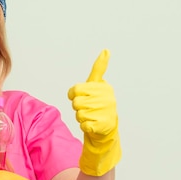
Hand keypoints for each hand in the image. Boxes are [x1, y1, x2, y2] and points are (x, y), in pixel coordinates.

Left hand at [67, 49, 121, 175]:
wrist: (107, 129)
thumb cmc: (98, 105)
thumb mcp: (97, 85)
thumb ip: (99, 69)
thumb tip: (106, 50)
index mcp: (103, 88)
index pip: (76, 89)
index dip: (74, 94)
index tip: (79, 95)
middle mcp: (106, 98)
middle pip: (75, 102)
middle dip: (77, 107)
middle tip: (86, 109)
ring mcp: (105, 112)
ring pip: (78, 114)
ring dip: (81, 117)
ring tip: (90, 117)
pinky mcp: (102, 126)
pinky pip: (83, 125)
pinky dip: (84, 126)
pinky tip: (92, 125)